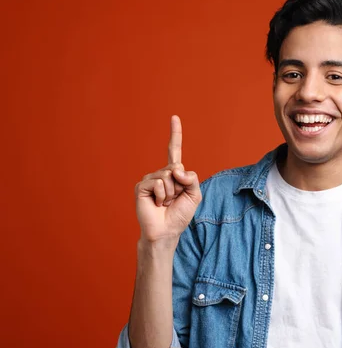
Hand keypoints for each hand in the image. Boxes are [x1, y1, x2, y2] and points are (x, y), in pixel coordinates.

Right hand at [135, 116, 201, 244]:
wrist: (166, 231)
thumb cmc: (180, 214)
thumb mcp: (195, 195)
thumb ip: (192, 178)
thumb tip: (176, 169)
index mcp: (174, 174)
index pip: (174, 150)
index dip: (175, 134)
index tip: (174, 117)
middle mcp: (161, 173)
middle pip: (177, 167)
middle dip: (181, 186)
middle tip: (174, 199)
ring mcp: (150, 178)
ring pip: (168, 176)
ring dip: (172, 193)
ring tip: (165, 203)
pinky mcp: (141, 186)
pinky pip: (159, 183)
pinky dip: (162, 195)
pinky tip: (157, 203)